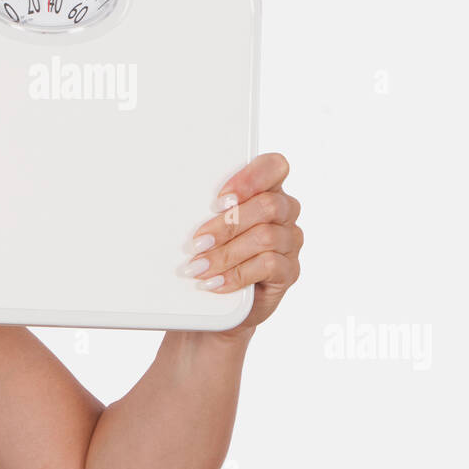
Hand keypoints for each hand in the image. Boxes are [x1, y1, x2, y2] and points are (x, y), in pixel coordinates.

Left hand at [180, 152, 302, 340]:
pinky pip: (268, 266)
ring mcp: (289, 242)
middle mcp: (284, 212)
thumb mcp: (208, 227)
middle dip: (227, 224)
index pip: (274, 166)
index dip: (250, 179)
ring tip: (199, 267)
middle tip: (198, 242)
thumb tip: (178, 211)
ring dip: (226, 253)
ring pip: (266, 237)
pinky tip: (215, 282)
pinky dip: (237, 274)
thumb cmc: (213, 252)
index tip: (219, 200)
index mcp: (266, 189)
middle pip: (268, 205)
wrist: (223, 302)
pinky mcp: (288, 271)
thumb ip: (206, 211)